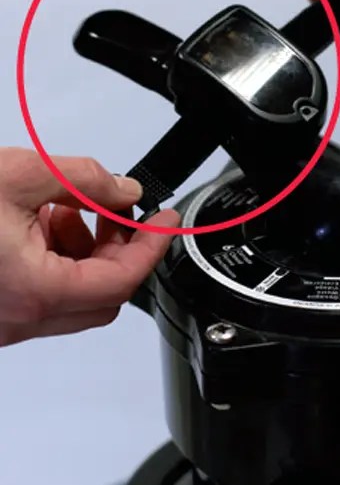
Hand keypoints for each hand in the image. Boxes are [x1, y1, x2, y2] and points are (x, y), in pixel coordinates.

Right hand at [0, 148, 178, 346]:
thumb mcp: (18, 175)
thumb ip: (83, 180)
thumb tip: (124, 189)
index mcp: (33, 290)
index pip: (123, 281)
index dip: (153, 247)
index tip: (166, 220)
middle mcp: (19, 318)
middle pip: (104, 295)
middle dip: (121, 250)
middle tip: (120, 211)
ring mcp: (3, 322)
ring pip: (74, 296)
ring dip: (88, 252)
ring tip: (73, 208)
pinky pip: (44, 294)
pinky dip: (58, 260)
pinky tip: (42, 221)